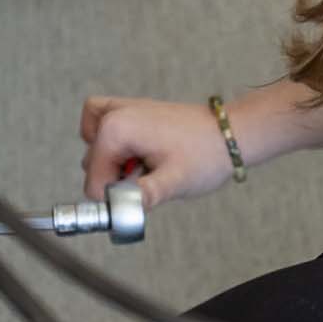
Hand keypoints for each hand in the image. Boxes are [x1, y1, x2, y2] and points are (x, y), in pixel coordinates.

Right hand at [82, 93, 237, 206]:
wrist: (230, 134)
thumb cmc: (206, 154)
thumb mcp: (174, 182)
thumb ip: (142, 196)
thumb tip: (118, 212)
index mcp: (118, 129)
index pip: (93, 179)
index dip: (113, 196)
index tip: (136, 198)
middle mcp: (115, 113)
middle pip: (92, 163)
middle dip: (114, 179)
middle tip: (146, 181)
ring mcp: (124, 109)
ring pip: (95, 145)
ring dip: (114, 163)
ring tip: (146, 168)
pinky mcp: (133, 111)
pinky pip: (102, 124)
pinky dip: (107, 141)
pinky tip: (130, 155)